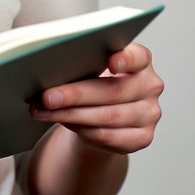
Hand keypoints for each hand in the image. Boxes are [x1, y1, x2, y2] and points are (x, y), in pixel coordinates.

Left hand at [30, 43, 162, 154]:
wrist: (101, 113)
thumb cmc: (93, 81)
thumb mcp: (90, 66)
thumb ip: (81, 63)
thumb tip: (49, 68)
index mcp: (140, 60)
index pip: (137, 57)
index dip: (125, 59)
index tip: (111, 62)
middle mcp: (149, 85)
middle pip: (112, 91)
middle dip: (75, 95)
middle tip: (48, 97)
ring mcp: (149, 113)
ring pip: (107, 116)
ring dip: (71, 115)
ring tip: (45, 112)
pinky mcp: (143, 137)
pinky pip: (109, 136)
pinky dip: (83, 130)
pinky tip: (64, 123)